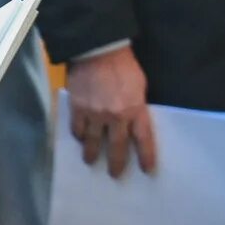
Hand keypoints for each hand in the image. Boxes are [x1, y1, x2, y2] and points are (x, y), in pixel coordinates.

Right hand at [66, 44, 156, 178]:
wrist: (98, 49)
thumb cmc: (124, 64)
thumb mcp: (140, 84)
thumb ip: (137, 104)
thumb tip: (133, 117)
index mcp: (135, 109)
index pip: (143, 139)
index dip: (146, 156)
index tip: (147, 170)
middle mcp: (115, 117)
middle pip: (117, 147)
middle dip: (117, 163)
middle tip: (115, 175)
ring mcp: (94, 114)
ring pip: (93, 142)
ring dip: (92, 154)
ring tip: (90, 161)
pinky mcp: (77, 108)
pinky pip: (77, 129)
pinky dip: (79, 135)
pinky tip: (80, 138)